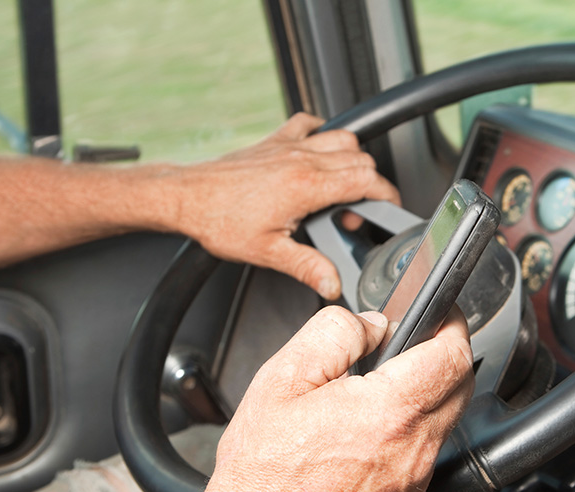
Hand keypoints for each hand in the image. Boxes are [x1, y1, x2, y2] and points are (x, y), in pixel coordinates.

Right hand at [133, 305, 474, 491]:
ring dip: (432, 387)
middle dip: (447, 351)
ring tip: (387, 376)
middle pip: (461, 384)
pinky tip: (377, 415)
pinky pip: (429, 445)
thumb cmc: (261, 474)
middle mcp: (411, 448)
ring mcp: (412, 476)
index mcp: (387, 413)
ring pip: (448, 415)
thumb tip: (372, 323)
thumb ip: (335, 334)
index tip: (439, 311)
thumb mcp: (283, 378)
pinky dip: (418, 420)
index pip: (452, 355)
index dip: (450, 323)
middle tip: (415, 337)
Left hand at [176, 113, 399, 298]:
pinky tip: (319, 155)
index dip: (385, 195)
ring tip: (341, 186)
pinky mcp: (275, 140)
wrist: (186, 198)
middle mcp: (301, 160)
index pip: (366, 180)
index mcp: (306, 186)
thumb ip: (307, 267)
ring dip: (352, 159)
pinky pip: (311, 124)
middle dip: (369, 184)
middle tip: (352, 212)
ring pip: (343, 138)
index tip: (387, 208)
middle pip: (360, 159)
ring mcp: (288, 146)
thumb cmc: (219, 220)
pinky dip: (323, 135)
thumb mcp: (268, 253)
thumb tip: (333, 283)